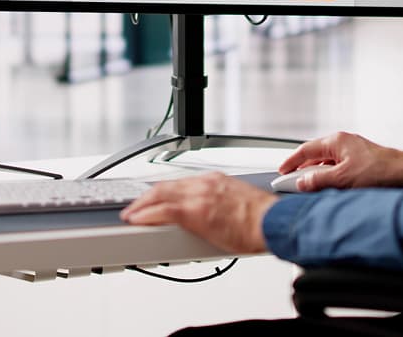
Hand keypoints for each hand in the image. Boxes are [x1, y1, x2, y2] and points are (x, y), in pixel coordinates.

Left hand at [120, 172, 275, 253]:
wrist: (271, 222)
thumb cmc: (262, 219)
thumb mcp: (238, 204)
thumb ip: (223, 205)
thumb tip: (219, 218)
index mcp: (215, 180)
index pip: (181, 182)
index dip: (163, 190)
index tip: (155, 197)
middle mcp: (204, 183)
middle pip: (166, 185)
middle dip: (147, 196)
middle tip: (134, 205)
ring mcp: (198, 196)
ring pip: (159, 194)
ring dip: (141, 205)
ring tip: (130, 214)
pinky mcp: (194, 212)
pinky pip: (162, 211)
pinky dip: (146, 214)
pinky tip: (136, 220)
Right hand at [279, 131, 402, 191]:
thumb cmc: (379, 171)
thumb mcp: (343, 178)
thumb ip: (319, 180)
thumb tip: (301, 183)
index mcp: (337, 141)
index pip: (306, 150)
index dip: (291, 162)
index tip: (281, 172)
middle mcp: (343, 143)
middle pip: (315, 156)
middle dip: (303, 170)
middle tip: (292, 184)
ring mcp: (353, 152)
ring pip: (327, 163)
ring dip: (317, 175)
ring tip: (309, 190)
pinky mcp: (360, 162)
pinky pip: (338, 168)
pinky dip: (329, 178)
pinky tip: (330, 189)